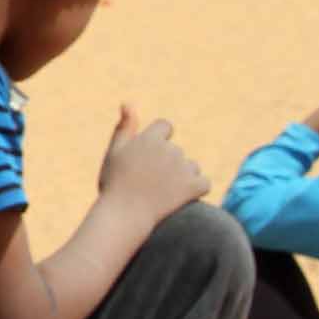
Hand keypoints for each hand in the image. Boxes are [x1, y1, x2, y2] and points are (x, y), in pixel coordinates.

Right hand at [96, 105, 209, 226]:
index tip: (149, 159)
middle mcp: (168, 150)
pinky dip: (196, 190)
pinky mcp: (193, 187)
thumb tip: (128, 102)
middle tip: (150, 183)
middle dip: (168, 164)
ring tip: (163, 194)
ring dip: (182, 177)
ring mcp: (182, 168)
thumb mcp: (114, 153)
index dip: (159, 140)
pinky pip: (204, 183)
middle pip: (177, 151)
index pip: (165, 126)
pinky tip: (181, 199)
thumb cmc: (115, 185)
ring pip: (191, 167)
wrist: (123, 216)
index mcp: (149, 139)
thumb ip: (124, 128)